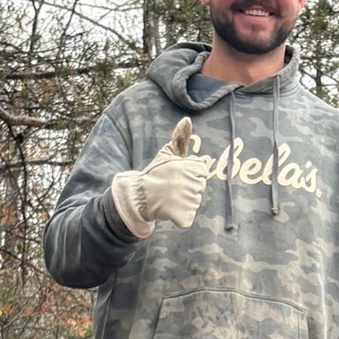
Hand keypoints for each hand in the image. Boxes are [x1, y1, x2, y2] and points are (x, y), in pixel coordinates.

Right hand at [111, 117, 215, 237]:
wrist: (137, 196)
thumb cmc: (154, 174)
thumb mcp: (167, 154)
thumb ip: (180, 138)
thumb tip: (187, 119)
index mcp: (190, 167)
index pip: (201, 171)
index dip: (189, 174)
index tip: (176, 175)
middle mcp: (191, 183)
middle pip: (199, 188)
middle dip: (187, 189)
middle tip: (170, 187)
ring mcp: (188, 201)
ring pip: (194, 203)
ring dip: (183, 203)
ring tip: (168, 198)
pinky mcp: (184, 217)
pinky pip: (187, 218)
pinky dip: (179, 217)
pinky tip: (168, 210)